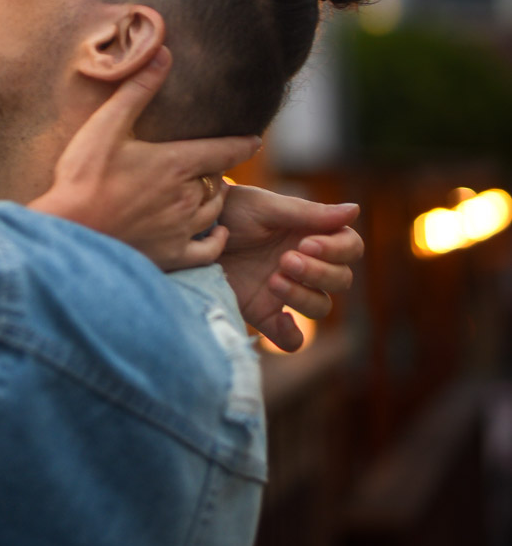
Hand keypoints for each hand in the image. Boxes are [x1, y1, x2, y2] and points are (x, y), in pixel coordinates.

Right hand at [29, 48, 260, 269]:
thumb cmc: (84, 176)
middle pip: (217, 181)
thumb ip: (138, 90)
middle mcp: (187, 197)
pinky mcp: (171, 256)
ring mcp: (181, 229)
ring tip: (211, 192)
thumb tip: (163, 52)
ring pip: (214, 212)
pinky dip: (217, 241)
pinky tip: (215, 235)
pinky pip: (208, 251)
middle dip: (217, 173)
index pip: (224, 150)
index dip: (243, 144)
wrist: (71, 231)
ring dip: (216, 200)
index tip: (255, 140)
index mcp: (176, 163)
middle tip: (214, 167)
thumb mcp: (106, 125)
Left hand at [218, 185, 361, 351]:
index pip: (349, 248)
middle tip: (285, 259)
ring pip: (321, 306)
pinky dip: (292, 337)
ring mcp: (285, 290)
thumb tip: (356, 210)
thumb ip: (309, 214)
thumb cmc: (228, 211)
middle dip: (319, 272)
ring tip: (273, 279)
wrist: (189, 232)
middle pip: (340, 280)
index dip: (337, 250)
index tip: (308, 243)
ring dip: (304, 296)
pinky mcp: (263, 313)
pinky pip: (291, 338)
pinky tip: (282, 321)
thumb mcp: (266, 207)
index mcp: (311, 234)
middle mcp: (304, 264)